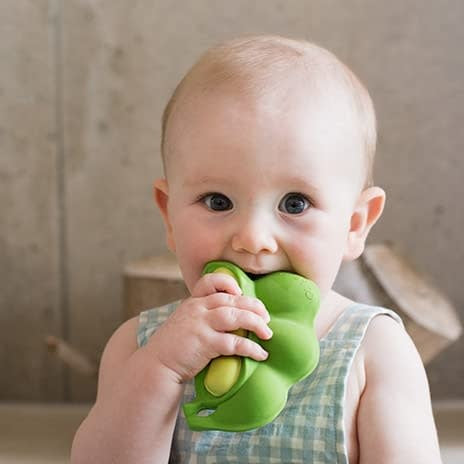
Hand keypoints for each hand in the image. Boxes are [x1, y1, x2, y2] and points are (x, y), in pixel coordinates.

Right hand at [146, 272, 271, 383]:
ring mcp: (200, 325)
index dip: (228, 283)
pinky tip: (260, 354)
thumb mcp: (185, 322)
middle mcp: (196, 308)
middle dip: (254, 307)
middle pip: (231, 299)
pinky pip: (233, 342)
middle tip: (266, 318)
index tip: (240, 292)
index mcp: (192, 302)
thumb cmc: (174, 347)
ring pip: (235, 316)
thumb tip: (232, 318)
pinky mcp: (204, 343)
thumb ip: (203, 316)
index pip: (210, 281)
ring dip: (256, 323)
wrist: (156, 366)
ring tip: (268, 334)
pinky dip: (250, 347)